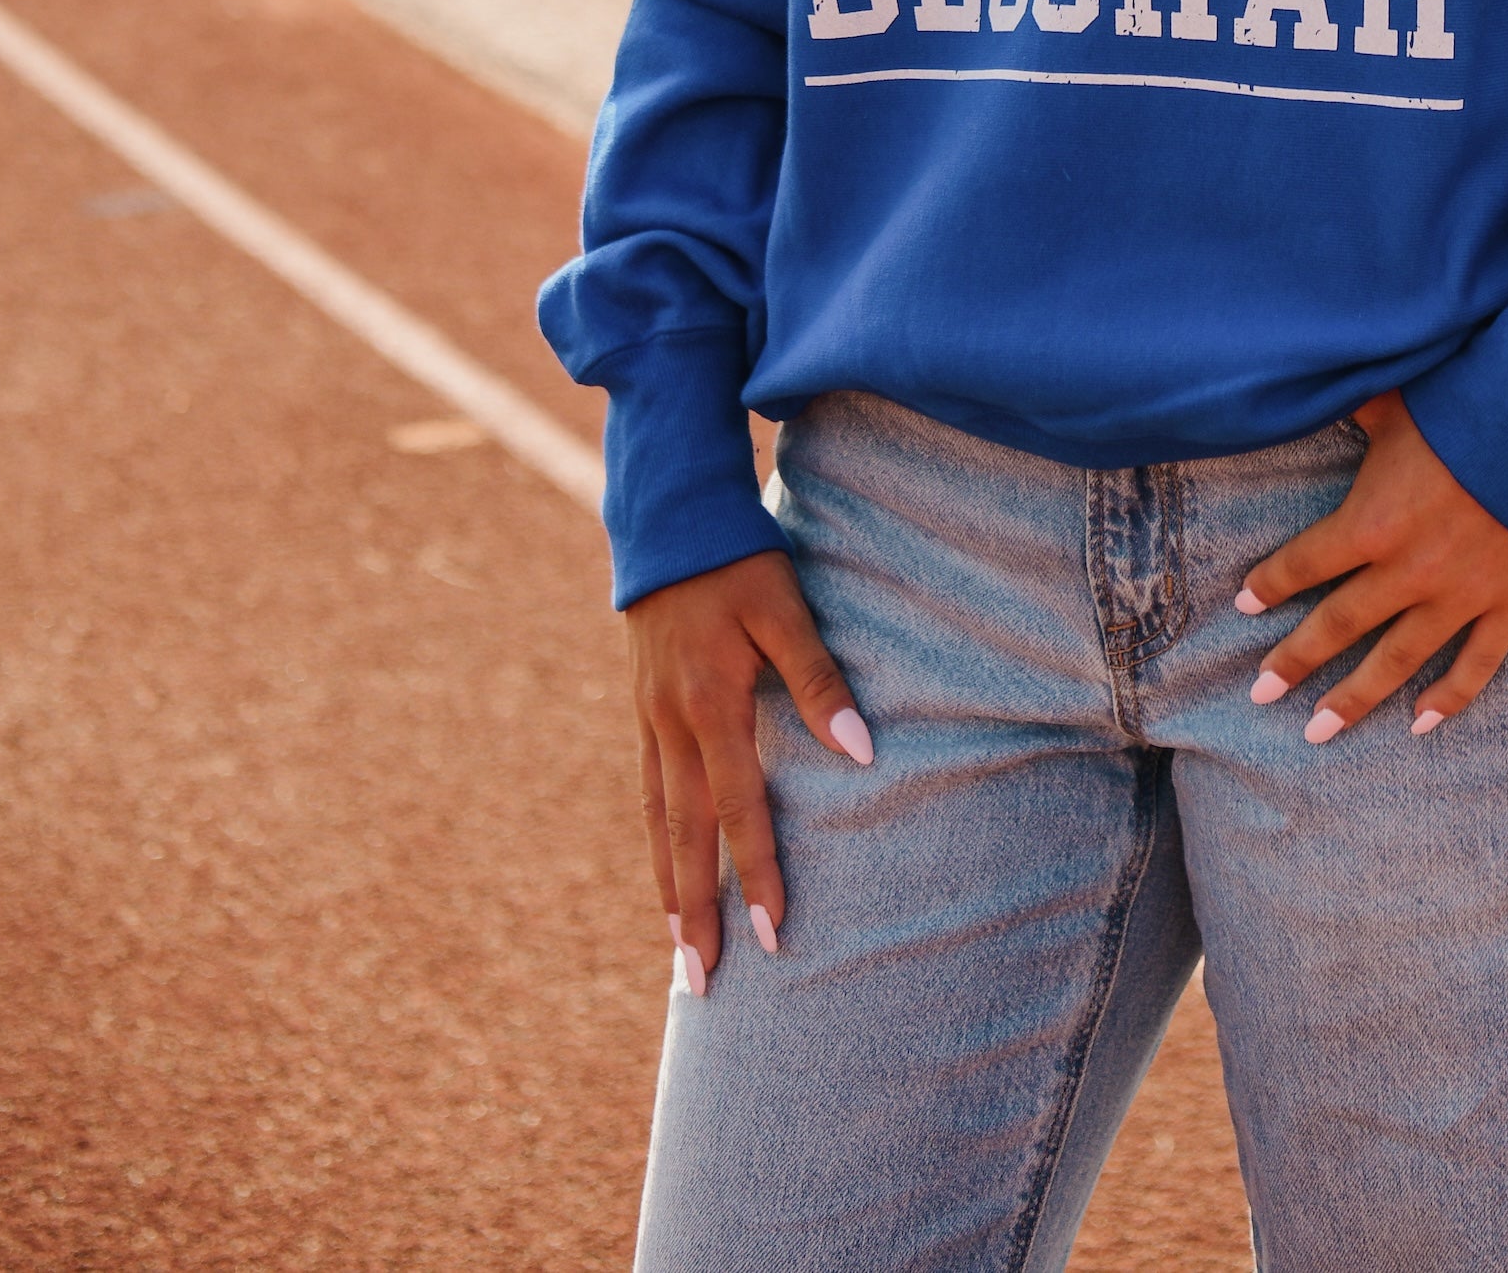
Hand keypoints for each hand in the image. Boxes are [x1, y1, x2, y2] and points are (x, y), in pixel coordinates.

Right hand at [628, 547, 872, 985]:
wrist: (669, 520)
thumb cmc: (738, 560)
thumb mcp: (786, 608)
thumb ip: (821, 679)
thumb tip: (862, 750)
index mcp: (709, 705)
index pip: (739, 809)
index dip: (758, 874)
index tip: (776, 935)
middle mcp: (671, 725)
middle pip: (685, 838)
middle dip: (697, 914)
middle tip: (702, 986)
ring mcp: (650, 721)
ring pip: (659, 824)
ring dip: (670, 891)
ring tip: (679, 953)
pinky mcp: (644, 711)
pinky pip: (650, 795)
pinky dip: (658, 844)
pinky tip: (667, 871)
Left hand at [1234, 390, 1507, 740]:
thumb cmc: (1467, 400)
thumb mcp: (1395, 401)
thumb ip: (1351, 408)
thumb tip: (1313, 384)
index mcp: (1372, 521)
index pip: (1305, 563)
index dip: (1271, 583)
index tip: (1243, 604)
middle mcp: (1408, 571)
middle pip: (1339, 625)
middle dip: (1294, 660)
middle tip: (1261, 693)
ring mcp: (1461, 595)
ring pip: (1396, 661)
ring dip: (1354, 699)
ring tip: (1317, 730)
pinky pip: (1475, 665)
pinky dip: (1448, 698)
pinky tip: (1420, 724)